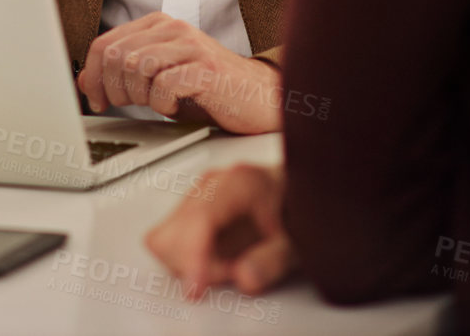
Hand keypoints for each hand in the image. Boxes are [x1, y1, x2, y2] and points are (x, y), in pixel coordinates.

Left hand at [77, 12, 281, 133]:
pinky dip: (162, 104)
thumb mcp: (158, 78)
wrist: (257, 98)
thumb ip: (123, 74)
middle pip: (117, 55)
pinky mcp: (207, 69)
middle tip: (125, 106)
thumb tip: (84, 81)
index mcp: (158, 25)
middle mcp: (174, 29)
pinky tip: (172, 107)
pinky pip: (165, 84)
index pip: (105, 43)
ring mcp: (191, 47)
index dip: (93, 76)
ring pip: (136, 66)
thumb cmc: (208, 89)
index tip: (96, 100)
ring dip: (136, 95)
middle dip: (112, 89)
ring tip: (152, 104)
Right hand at [147, 162, 295, 298]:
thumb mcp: (298, 241)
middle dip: (196, 264)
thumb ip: (273, 260)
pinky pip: (169, 240)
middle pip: (172, 231)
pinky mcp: (192, 209)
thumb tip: (245, 277)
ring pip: (165, 238)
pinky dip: (188, 259)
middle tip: (233, 271)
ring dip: (189, 263)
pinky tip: (218, 259)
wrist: (304, 195)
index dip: (192, 256)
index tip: (196, 287)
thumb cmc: (299, 212)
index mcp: (239, 183)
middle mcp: (213, 184)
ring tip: (228, 264)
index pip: (198, 218)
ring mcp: (199, 195)